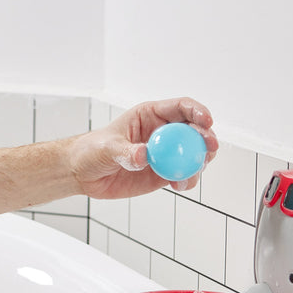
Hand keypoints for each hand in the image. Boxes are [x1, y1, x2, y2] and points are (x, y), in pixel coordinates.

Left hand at [69, 97, 217, 198]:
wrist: (83, 173)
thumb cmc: (91, 150)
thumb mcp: (106, 147)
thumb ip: (125, 152)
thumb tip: (144, 156)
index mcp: (150, 115)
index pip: (181, 108)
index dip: (197, 112)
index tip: (206, 121)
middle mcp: (163, 133)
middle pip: (194, 131)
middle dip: (206, 138)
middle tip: (210, 149)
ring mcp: (165, 154)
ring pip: (193, 154)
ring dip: (199, 162)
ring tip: (191, 173)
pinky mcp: (162, 173)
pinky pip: (183, 174)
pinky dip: (188, 179)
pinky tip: (181, 185)